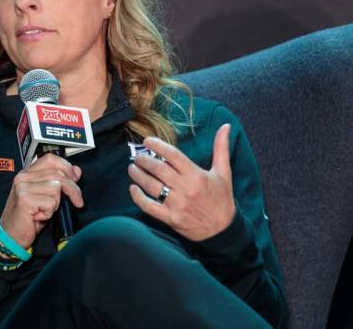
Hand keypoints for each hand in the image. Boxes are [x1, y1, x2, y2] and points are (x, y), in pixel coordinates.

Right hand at [0, 153, 83, 250]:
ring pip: (56, 187)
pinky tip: (38, 216)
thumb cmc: (27, 218)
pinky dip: (49, 213)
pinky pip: (50, 202)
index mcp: (27, 173)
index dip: (66, 167)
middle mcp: (23, 177)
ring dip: (56, 203)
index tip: (75, 179)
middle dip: (73, 189)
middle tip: (76, 201)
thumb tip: (76, 171)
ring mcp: (22, 187)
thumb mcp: (46, 197)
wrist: (10, 236)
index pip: (51, 159)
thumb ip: (58, 182)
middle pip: (58, 174)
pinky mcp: (24, 199)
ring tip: (45, 210)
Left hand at [127, 124, 235, 241]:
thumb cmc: (222, 199)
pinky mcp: (170, 218)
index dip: (157, 145)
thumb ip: (221, 148)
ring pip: (151, 186)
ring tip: (132, 168)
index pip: (172, 155)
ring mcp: (177, 204)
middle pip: (158, 169)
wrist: (222, 230)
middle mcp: (185, 188)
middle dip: (143, 160)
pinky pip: (149, 206)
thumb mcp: (224, 173)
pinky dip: (138, 197)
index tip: (147, 141)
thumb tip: (225, 126)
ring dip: (138, 175)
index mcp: (196, 175)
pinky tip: (133, 189)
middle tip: (136, 156)